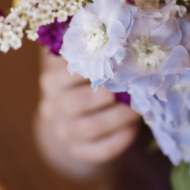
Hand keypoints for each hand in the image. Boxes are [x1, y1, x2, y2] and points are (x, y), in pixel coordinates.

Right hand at [35, 54, 140, 176]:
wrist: (76, 119)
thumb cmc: (86, 83)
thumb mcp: (83, 65)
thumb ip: (93, 52)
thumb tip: (120, 37)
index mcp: (51, 81)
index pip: (67, 73)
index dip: (94, 68)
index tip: (118, 62)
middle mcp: (52, 107)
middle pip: (78, 102)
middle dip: (108, 94)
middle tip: (130, 86)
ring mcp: (64, 132)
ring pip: (91, 127)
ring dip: (119, 117)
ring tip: (137, 107)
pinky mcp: (80, 151)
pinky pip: (102, 149)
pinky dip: (121, 139)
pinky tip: (133, 128)